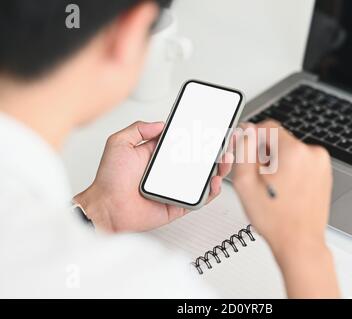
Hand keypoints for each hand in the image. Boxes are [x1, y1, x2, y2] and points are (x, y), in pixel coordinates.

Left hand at [74, 121, 232, 232]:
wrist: (107, 208)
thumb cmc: (109, 180)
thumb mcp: (119, 144)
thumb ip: (138, 128)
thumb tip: (159, 123)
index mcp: (157, 155)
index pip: (184, 142)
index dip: (198, 135)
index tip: (210, 128)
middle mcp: (168, 171)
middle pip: (199, 159)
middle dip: (215, 149)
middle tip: (225, 141)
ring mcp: (176, 187)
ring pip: (204, 177)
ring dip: (219, 168)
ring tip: (225, 158)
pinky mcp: (179, 204)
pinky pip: (200, 198)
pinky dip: (211, 191)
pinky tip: (214, 180)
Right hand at [233, 120, 338, 297]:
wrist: (300, 243)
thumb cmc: (276, 220)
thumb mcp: (245, 183)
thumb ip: (243, 150)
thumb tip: (246, 132)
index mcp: (294, 152)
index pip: (268, 127)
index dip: (253, 138)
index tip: (247, 151)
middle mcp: (312, 154)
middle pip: (279, 140)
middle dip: (265, 154)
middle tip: (258, 177)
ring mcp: (321, 165)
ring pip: (290, 152)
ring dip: (277, 163)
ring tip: (272, 187)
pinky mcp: (324, 174)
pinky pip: (301, 162)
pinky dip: (290, 170)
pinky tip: (284, 190)